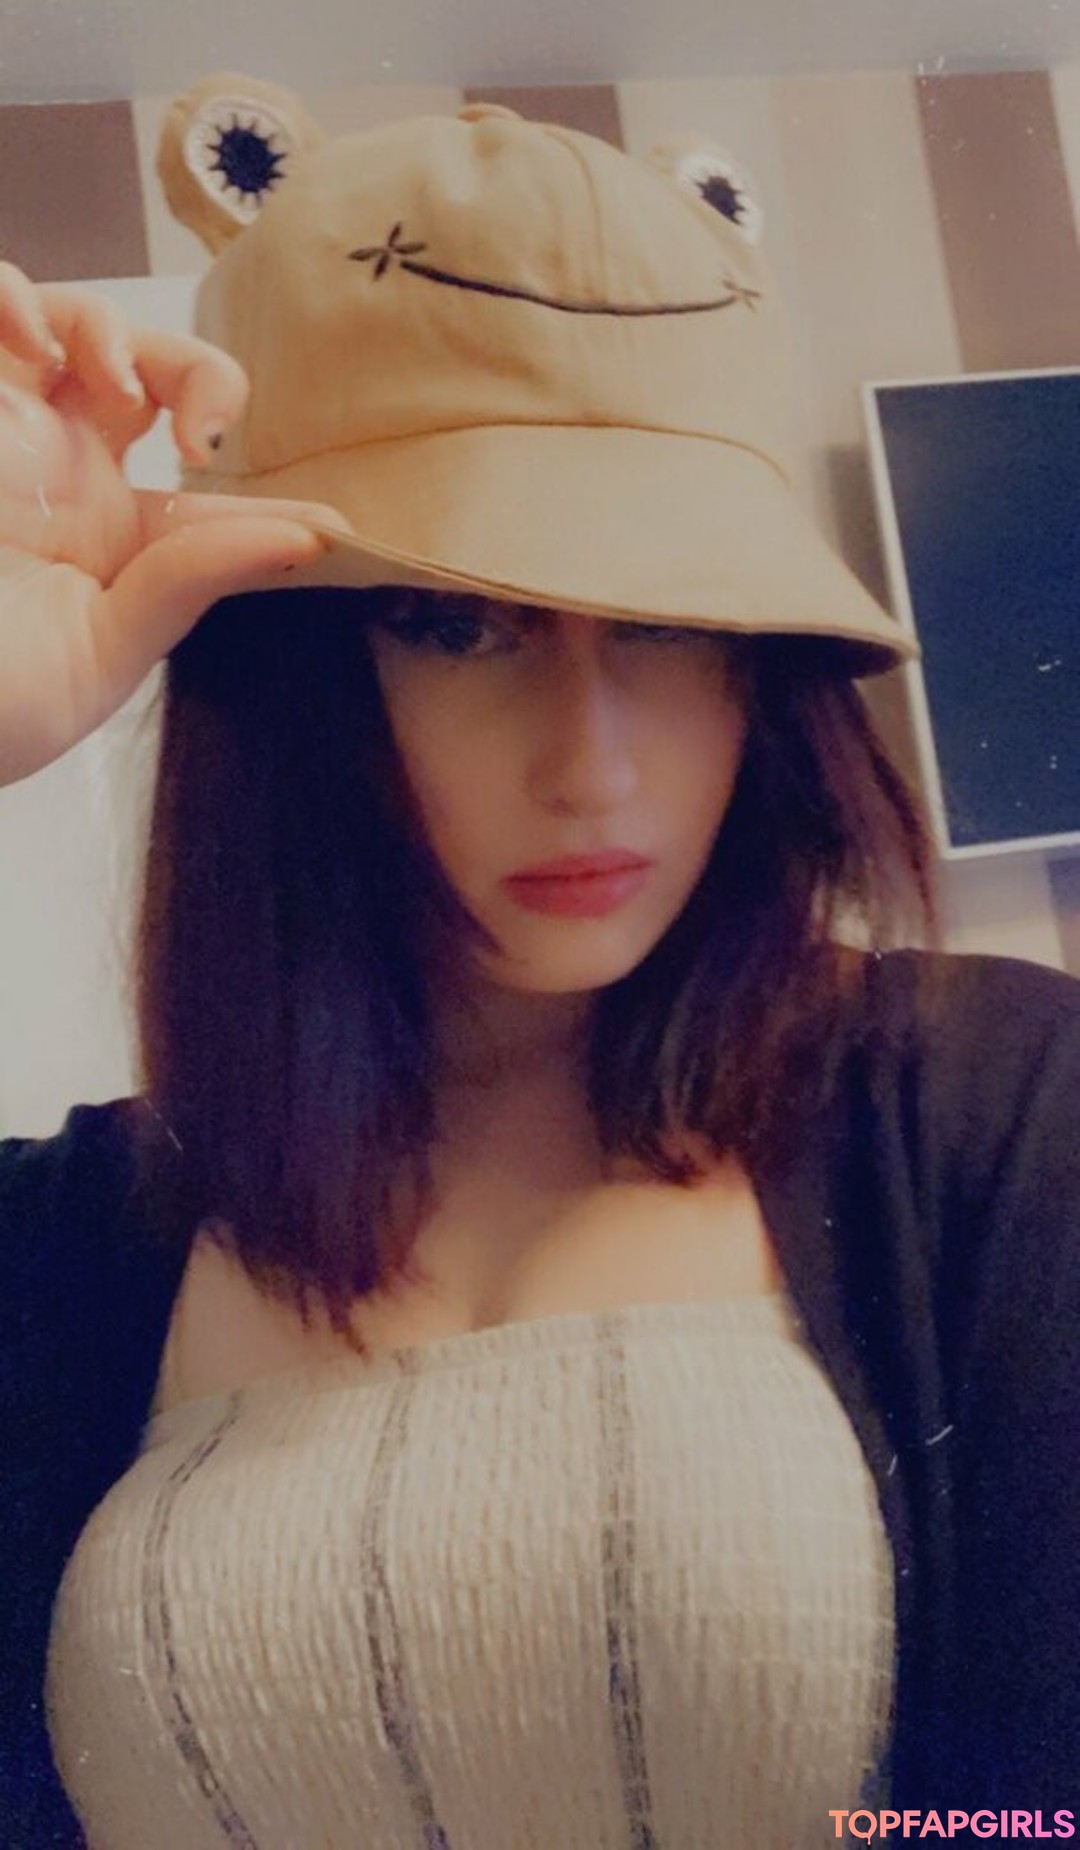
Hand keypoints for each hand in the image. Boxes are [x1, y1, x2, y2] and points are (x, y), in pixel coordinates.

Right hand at [0, 261, 337, 785]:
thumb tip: (306, 542)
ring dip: (108, 329)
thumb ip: (191, 584)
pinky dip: (12, 297)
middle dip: (199, 376)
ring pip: (74, 323)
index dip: (274, 506)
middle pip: (153, 375)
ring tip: (113, 381)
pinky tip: (30, 338)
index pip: (206, 500)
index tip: (334, 533)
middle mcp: (62, 470)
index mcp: (110, 537)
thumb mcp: (103, 653)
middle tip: (202, 436)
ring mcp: (8, 429)